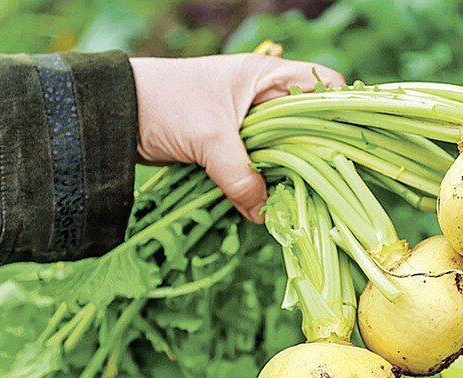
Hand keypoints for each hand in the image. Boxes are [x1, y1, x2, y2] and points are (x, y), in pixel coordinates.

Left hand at [130, 54, 345, 222]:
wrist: (116, 115)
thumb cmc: (166, 105)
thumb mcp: (209, 140)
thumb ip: (241, 177)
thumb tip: (265, 215)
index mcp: (267, 77)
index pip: (323, 85)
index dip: (339, 111)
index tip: (346, 147)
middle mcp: (263, 98)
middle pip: (307, 127)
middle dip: (313, 157)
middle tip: (323, 187)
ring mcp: (247, 124)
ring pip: (283, 152)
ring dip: (285, 177)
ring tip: (297, 201)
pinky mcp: (229, 147)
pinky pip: (258, 168)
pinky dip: (262, 185)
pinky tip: (268, 204)